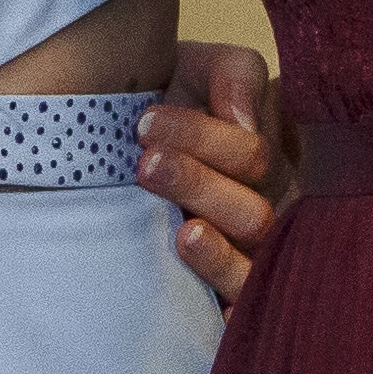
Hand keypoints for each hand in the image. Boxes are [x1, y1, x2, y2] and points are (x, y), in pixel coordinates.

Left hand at [136, 44, 285, 304]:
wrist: (108, 137)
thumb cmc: (161, 104)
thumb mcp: (198, 72)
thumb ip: (233, 74)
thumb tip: (243, 120)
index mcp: (263, 162)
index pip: (256, 156)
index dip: (206, 138)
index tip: (146, 121)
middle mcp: (263, 210)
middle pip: (253, 212)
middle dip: (197, 182)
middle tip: (146, 161)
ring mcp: (247, 256)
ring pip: (250, 256)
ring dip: (209, 233)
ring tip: (168, 209)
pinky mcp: (225, 293)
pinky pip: (242, 300)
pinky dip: (221, 275)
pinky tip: (190, 248)